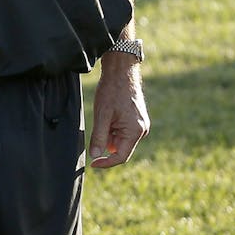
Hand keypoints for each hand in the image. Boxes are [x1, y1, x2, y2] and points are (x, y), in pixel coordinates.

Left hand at [88, 53, 148, 168]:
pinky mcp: (138, 120)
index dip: (105, 162)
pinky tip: (109, 115)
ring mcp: (141, 125)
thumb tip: (95, 156)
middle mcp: (142, 130)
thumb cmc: (111, 91)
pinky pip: (124, 133)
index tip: (92, 163)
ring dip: (110, 135)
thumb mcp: (102, 115)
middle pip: (121, 149)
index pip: (120, 157)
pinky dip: (114, 129)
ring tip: (104, 116)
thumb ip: (99, 137)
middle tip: (97, 127)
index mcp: (135, 131)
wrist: (121, 71)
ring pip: (121, 141)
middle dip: (107, 144)